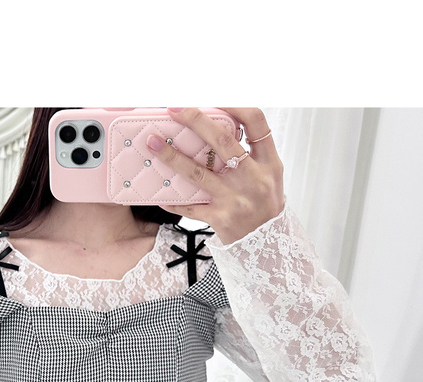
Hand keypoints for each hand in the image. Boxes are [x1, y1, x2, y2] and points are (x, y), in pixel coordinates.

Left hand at [145, 107, 284, 245]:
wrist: (269, 245)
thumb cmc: (265, 206)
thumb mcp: (269, 176)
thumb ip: (251, 154)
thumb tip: (219, 127)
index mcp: (269, 162)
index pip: (256, 121)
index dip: (234, 104)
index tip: (213, 96)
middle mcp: (253, 177)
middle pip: (221, 140)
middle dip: (194, 120)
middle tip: (173, 109)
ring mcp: (236, 198)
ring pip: (198, 172)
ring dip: (172, 156)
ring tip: (153, 143)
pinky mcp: (221, 218)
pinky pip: (190, 207)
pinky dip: (173, 201)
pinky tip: (158, 194)